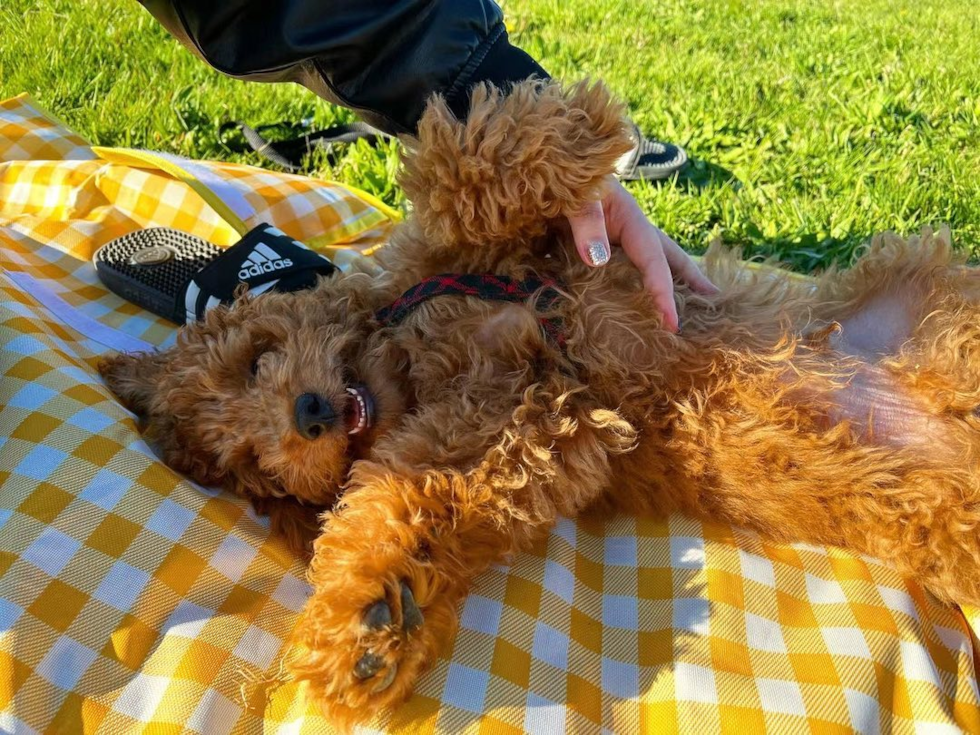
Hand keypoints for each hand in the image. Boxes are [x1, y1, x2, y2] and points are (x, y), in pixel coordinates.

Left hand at [567, 175, 717, 332]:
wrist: (543, 168)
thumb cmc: (562, 177)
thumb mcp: (575, 195)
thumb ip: (586, 221)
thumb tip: (598, 260)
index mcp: (629, 218)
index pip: (654, 260)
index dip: (664, 292)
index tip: (672, 323)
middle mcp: (628, 231)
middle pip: (668, 258)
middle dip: (690, 280)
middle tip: (714, 302)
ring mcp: (613, 241)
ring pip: (646, 266)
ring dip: (665, 285)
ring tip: (684, 308)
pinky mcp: (593, 249)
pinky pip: (617, 273)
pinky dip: (630, 290)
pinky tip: (633, 306)